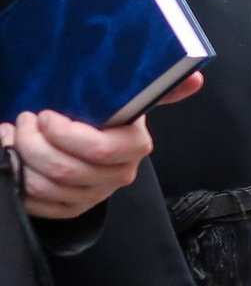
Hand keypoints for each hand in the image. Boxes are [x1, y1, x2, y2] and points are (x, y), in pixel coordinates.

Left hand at [1, 73, 202, 218]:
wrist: (85, 140)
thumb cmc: (102, 112)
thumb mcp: (128, 96)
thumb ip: (160, 87)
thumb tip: (196, 77)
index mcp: (134, 147)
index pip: (100, 150)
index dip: (66, 134)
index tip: (47, 114)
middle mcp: (118, 175)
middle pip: (67, 169)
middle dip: (34, 142)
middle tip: (26, 120)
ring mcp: (94, 195)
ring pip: (47, 186)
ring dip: (22, 158)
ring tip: (17, 135)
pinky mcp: (71, 208)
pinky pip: (38, 203)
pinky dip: (19, 180)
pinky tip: (17, 158)